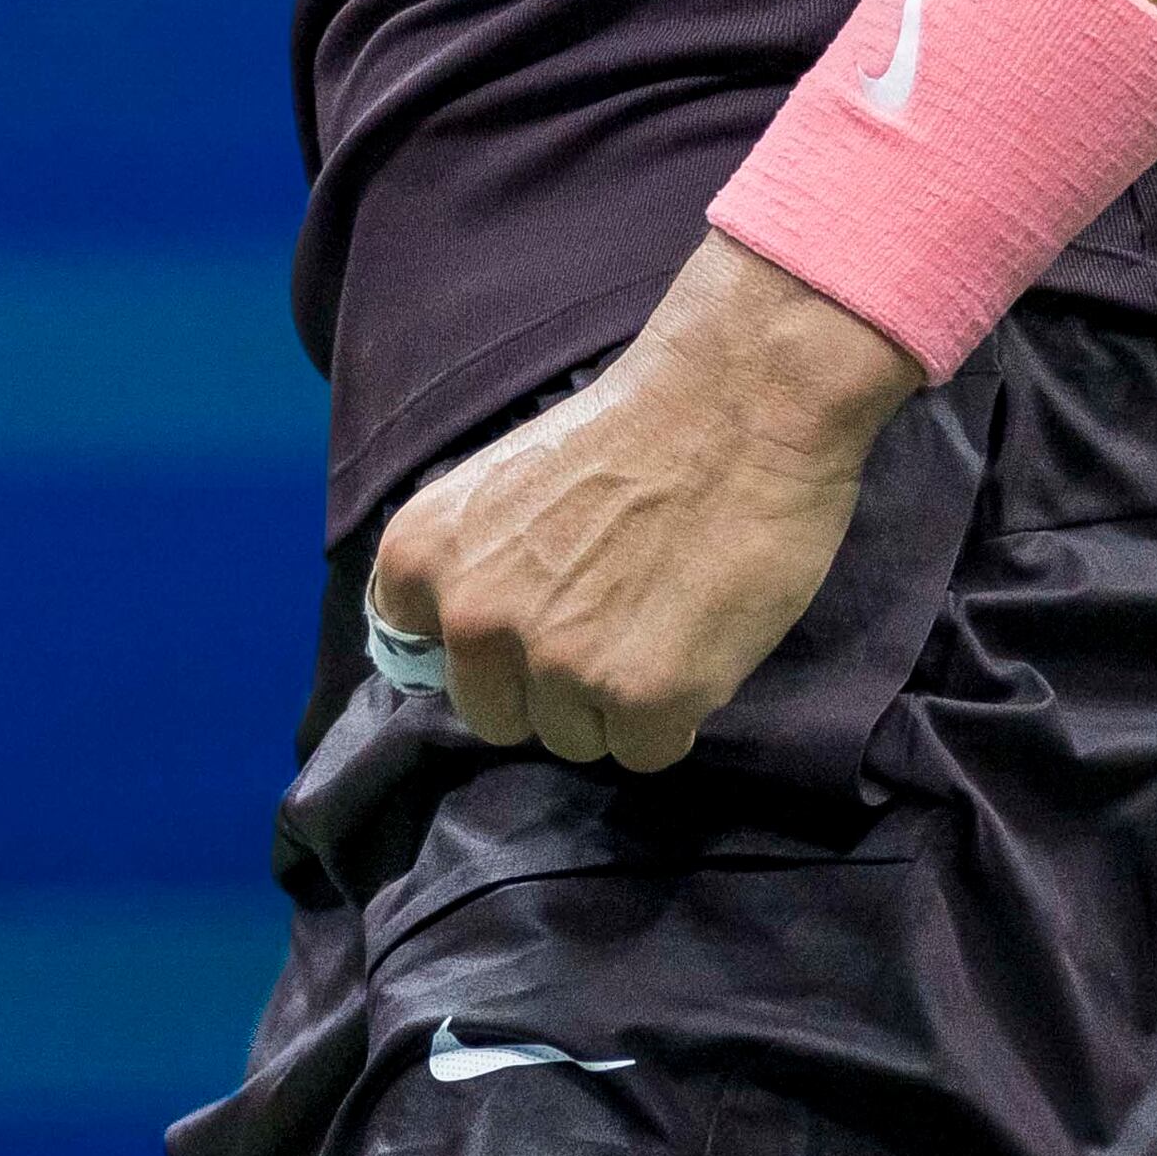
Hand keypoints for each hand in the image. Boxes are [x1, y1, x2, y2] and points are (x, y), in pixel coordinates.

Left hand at [366, 237, 925, 768]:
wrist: (739, 402)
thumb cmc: (630, 428)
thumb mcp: (502, 487)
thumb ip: (473, 565)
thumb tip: (462, 643)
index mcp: (423, 555)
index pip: (416, 649)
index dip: (483, 638)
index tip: (530, 606)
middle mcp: (472, 619)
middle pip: (497, 713)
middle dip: (548, 684)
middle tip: (609, 615)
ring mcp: (556, 665)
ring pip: (574, 740)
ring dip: (614, 702)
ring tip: (660, 618)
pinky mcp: (640, 700)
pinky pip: (644, 753)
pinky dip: (674, 717)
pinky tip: (696, 646)